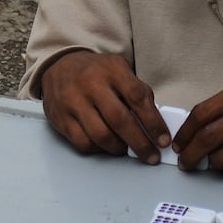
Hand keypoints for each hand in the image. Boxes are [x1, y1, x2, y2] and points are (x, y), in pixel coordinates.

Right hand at [40, 51, 170, 162]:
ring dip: (119, 148)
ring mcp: (73, 101)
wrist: (59, 67)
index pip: (137, 97)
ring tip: (126, 149)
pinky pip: (83, 142)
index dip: (153, 122)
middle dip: (140, 143)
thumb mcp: (119, 70)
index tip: (163, 139)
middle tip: (151, 155)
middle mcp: (91, 83)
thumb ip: (137, 91)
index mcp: (111, 69)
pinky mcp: (61, 118)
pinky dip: (99, 149)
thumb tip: (155, 121)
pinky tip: (106, 145)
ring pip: (100, 135)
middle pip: (119, 120)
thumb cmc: (96, 72)